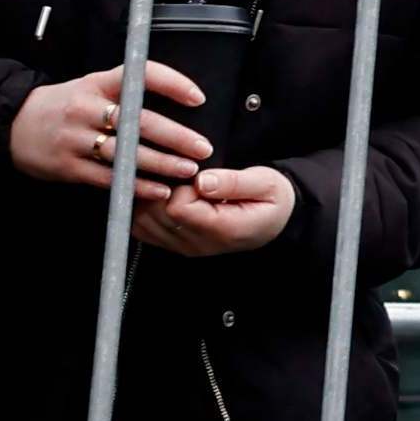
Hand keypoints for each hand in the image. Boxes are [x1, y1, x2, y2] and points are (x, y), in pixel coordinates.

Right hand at [10, 64, 215, 195]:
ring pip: (126, 153)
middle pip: (139, 121)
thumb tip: (174, 99)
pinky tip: (159, 190)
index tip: (197, 97)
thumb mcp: (89, 87)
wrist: (11, 125)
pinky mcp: (68, 166)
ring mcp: (76, 138)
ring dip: (161, 164)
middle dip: (176, 136)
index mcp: (96, 84)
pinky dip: (136, 185)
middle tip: (202, 147)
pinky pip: (109, 178)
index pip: (140, 76)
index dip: (172, 84)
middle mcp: (86, 108)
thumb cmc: (61, 106)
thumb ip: (123, 92)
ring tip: (187, 171)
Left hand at [142, 160, 296, 258]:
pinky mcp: (176, 245)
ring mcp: (185, 247)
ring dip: (151, 198)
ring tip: (172, 182)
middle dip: (162, 188)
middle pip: (156, 215)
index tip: (195, 173)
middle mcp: (199, 244)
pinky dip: (145, 209)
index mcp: (222, 230)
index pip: (177, 207)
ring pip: (144, 222)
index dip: (180, 184)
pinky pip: (144, 229)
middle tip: (181, 175)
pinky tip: (161, 195)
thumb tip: (203, 180)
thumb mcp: (266, 183)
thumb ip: (235, 182)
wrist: (275, 219)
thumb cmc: (271, 198)